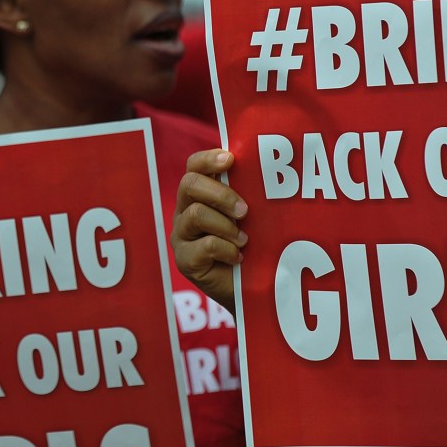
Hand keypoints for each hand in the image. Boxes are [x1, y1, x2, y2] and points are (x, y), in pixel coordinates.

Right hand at [170, 149, 246, 311]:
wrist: (252, 288)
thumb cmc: (255, 247)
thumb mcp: (253, 216)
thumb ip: (249, 194)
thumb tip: (265, 170)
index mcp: (200, 196)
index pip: (194, 166)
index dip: (209, 158)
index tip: (231, 160)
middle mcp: (185, 212)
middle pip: (190, 184)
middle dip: (221, 193)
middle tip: (245, 211)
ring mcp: (182, 237)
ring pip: (196, 214)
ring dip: (226, 225)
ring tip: (244, 239)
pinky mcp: (185, 260)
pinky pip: (204, 245)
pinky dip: (226, 249)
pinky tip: (239, 257)